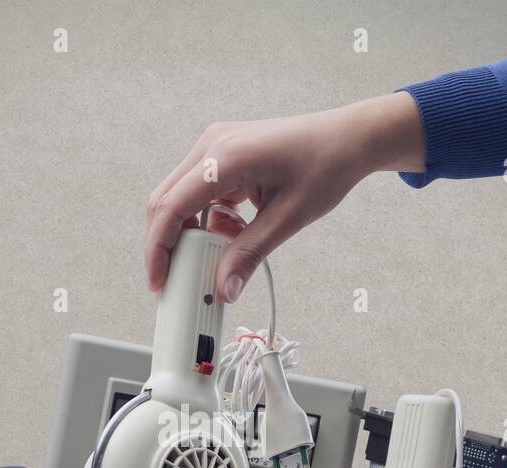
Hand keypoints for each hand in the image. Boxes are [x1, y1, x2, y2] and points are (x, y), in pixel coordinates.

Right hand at [145, 92, 424, 300]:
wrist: (348, 138)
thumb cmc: (326, 167)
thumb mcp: (288, 219)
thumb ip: (250, 254)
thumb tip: (225, 289)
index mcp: (224, 157)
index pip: (171, 208)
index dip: (158, 250)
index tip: (159, 282)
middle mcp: (212, 145)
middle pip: (165, 203)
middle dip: (168, 245)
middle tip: (176, 280)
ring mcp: (214, 146)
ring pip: (180, 199)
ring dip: (192, 233)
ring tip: (220, 255)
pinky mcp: (222, 154)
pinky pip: (200, 193)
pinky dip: (209, 219)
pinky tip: (235, 230)